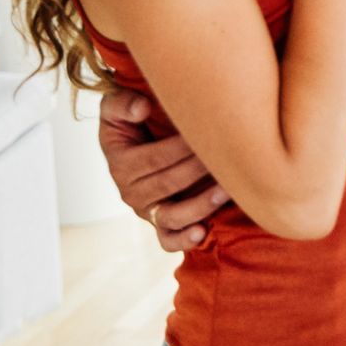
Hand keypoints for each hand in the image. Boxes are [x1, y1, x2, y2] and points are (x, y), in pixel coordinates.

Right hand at [98, 89, 228, 250]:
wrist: (137, 143)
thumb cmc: (132, 121)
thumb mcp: (116, 108)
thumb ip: (122, 104)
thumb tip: (142, 108)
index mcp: (121, 163)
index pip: (152, 159)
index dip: (179, 148)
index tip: (205, 134)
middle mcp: (131, 192)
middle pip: (168, 184)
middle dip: (198, 170)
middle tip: (229, 155)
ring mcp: (147, 210)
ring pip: (171, 215)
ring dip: (200, 204)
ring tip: (226, 190)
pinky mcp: (161, 224)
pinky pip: (168, 240)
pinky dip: (183, 240)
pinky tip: (202, 233)